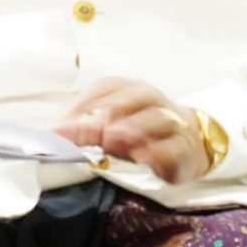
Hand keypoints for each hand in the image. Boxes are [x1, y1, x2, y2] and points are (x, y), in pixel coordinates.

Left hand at [53, 78, 209, 184]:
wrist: (191, 141)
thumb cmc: (142, 131)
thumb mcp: (112, 126)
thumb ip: (86, 129)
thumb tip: (54, 134)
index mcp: (130, 90)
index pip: (106, 88)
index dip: (81, 105)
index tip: (58, 127)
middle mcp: (152, 101)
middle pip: (130, 102)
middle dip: (103, 116)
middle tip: (79, 132)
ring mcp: (172, 123)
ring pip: (155, 119)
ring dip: (132, 129)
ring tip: (112, 139)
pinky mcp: (184, 150)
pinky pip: (172, 148)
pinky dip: (157, 152)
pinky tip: (142, 158)